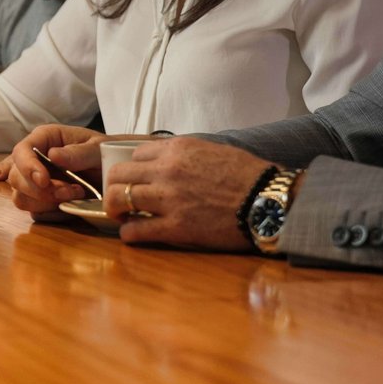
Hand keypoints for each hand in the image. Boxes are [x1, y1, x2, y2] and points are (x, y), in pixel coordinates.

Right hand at [2, 123, 106, 213]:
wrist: (116, 174)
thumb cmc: (106, 153)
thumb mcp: (99, 149)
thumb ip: (79, 152)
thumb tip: (53, 155)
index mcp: (44, 139)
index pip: (21, 151)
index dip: (27, 167)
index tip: (44, 181)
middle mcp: (34, 159)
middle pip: (16, 178)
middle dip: (40, 190)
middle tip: (70, 192)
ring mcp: (35, 182)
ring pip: (21, 198)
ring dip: (45, 202)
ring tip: (75, 196)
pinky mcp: (41, 200)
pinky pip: (35, 212)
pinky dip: (51, 212)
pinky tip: (66, 205)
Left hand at [107, 138, 266, 250]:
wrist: (269, 201)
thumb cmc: (248, 175)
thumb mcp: (212, 150)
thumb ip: (183, 154)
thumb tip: (165, 159)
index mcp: (177, 149)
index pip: (134, 154)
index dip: (132, 168)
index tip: (135, 178)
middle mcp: (167, 171)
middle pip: (118, 174)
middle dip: (113, 186)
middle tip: (118, 197)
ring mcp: (169, 199)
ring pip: (119, 199)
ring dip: (114, 208)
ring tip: (120, 215)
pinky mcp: (176, 227)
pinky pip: (136, 230)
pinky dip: (129, 233)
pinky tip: (132, 234)